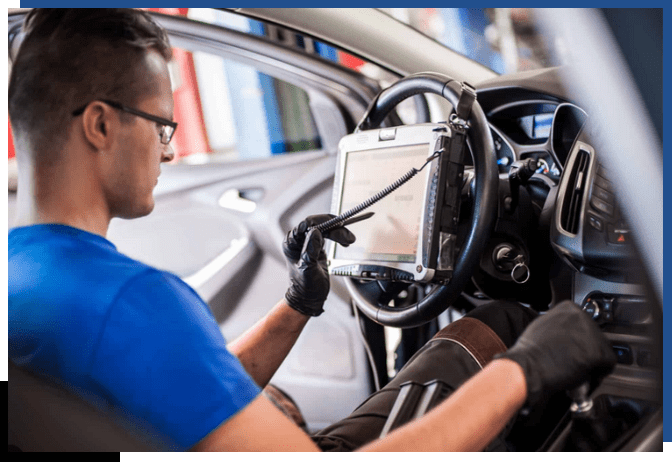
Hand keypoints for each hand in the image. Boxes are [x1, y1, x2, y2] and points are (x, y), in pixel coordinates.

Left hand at [283, 214, 355, 316]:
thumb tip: (315, 231)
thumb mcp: (308, 269)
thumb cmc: (305, 288)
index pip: (306, 224)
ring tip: (349, 240)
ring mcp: (308, 243)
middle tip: (348, 236)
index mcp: (291, 243)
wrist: (308, 299)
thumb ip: (310, 250)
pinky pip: (328, 235)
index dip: (322, 221)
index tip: (337, 224)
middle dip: (334, 228)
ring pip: (324, 229)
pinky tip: (344, 242)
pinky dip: (338, 236)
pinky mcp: (316, 246)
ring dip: (338, 232)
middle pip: (318, 224)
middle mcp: (298, 241)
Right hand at [498, 300, 615, 407]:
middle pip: (596, 337)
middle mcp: (582, 316)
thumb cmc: (530, 352)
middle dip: (587, 351)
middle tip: (574, 362)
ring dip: (593, 362)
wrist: (528, 367)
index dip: (580, 341)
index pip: (585, 325)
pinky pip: (608, 365)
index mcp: (568, 308)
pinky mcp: (598, 352)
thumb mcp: (543, 327)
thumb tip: (569, 338)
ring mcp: (592, 334)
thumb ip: (560, 327)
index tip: (574, 350)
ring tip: (576, 370)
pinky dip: (598, 373)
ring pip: (603, 350)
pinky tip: (582, 376)